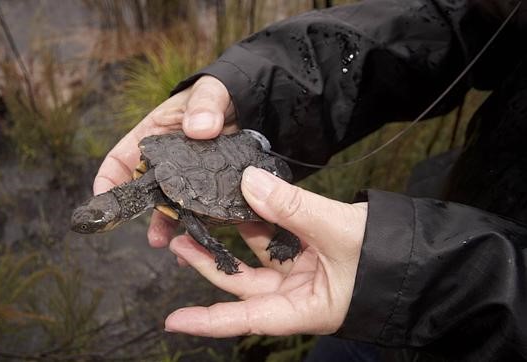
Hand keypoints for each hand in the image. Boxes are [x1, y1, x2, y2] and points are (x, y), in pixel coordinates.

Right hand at [93, 76, 236, 247]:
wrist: (251, 102)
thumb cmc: (222, 92)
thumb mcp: (212, 90)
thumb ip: (206, 103)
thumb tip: (199, 128)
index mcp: (155, 136)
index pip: (121, 159)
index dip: (108, 179)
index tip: (102, 200)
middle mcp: (168, 162)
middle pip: (145, 190)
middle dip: (140, 214)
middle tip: (145, 234)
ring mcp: (190, 177)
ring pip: (173, 205)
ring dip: (168, 225)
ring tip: (168, 244)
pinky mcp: (212, 187)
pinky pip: (203, 209)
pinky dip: (201, 224)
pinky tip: (202, 238)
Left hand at [165, 166, 367, 335]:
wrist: (421, 253)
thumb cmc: (387, 257)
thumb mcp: (337, 230)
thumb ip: (292, 207)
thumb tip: (248, 181)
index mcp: (304, 308)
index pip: (248, 318)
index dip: (209, 320)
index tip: (174, 320)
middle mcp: (298, 294)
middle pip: (243, 284)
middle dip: (209, 264)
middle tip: (178, 240)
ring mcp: (302, 273)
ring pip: (256, 258)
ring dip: (231, 237)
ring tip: (200, 215)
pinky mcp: (308, 252)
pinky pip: (275, 238)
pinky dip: (259, 222)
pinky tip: (242, 203)